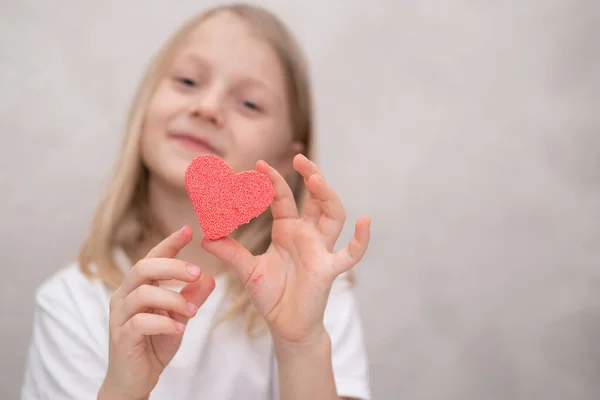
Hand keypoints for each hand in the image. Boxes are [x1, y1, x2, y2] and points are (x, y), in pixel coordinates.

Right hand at [99, 226, 214, 399]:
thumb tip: (210, 278)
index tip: (188, 229)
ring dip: (173, 299)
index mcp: (138, 287)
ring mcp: (120, 316)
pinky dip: (163, 323)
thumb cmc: (154, 344)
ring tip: (193, 311)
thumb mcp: (179, 318)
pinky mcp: (121, 337)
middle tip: (197, 272)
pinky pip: (140, 322)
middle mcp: (125, 296)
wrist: (135, 379)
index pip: (152, 257)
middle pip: (143, 268)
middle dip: (172, 267)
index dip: (169, 243)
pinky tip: (179, 329)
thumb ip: (191, 298)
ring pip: (143, 294)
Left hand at [202, 154, 369, 345]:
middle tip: (299, 158)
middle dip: (311, 176)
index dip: (274, 182)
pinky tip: (365, 221)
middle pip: (316, 199)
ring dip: (328, 197)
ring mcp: (321, 250)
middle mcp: (307, 235)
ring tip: (316, 180)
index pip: (284, 198)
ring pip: (334, 216)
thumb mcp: (247, 270)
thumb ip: (230, 252)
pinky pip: (350, 254)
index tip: (260, 164)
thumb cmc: (271, 295)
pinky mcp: (329, 269)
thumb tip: (204, 236)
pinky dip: (360, 240)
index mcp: (288, 230)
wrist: (285, 325)